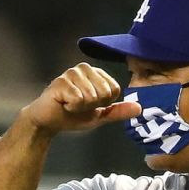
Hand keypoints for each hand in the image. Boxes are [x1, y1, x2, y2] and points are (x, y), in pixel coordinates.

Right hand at [21, 63, 141, 133]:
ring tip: (70, 104)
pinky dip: (71, 107)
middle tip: (78, 105)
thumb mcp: (100, 115)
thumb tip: (139, 108)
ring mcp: (72, 73)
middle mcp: (85, 68)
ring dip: (81, 107)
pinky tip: (63, 104)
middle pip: (104, 92)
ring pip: (91, 96)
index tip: (90, 104)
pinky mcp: (61, 81)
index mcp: (96, 73)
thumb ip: (118, 111)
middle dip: (92, 105)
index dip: (103, 103)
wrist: (49, 121)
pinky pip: (78, 100)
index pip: (114, 90)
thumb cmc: (73, 115)